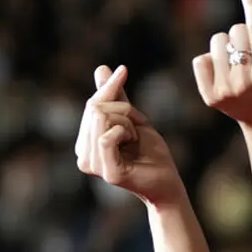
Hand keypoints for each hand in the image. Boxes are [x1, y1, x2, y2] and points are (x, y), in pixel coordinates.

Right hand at [75, 65, 185, 208]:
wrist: (168, 182)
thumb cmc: (150, 152)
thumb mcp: (131, 118)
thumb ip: (114, 96)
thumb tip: (100, 68)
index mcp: (85, 144)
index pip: (91, 106)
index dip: (108, 87)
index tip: (123, 71)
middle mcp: (83, 156)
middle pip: (94, 109)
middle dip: (122, 108)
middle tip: (137, 127)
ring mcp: (94, 166)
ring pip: (102, 119)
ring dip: (127, 121)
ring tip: (135, 137)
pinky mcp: (108, 173)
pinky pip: (108, 137)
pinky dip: (126, 131)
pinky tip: (134, 141)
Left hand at [193, 0, 251, 130]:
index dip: (251, 4)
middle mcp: (247, 81)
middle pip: (236, 30)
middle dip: (243, 35)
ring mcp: (227, 90)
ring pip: (217, 41)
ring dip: (226, 46)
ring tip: (238, 64)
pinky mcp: (210, 98)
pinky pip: (201, 59)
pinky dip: (211, 61)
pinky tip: (224, 74)